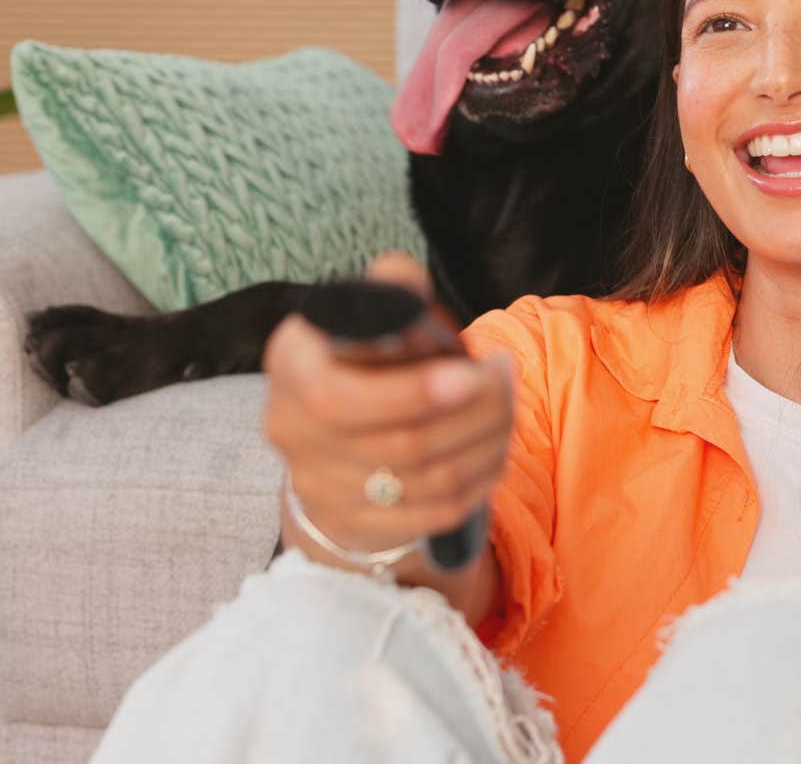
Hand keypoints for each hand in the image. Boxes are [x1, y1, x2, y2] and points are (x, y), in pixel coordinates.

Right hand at [263, 254, 512, 579]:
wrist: (328, 438)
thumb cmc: (362, 361)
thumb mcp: (365, 316)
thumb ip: (389, 292)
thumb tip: (401, 276)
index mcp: (292, 366)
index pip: (338, 398)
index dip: (412, 393)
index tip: (472, 374)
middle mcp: (292, 430)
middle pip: (402, 444)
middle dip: (476, 413)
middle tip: (506, 380)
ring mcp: (319, 486)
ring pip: (428, 480)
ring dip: (486, 444)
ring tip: (508, 408)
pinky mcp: (354, 524)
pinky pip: (435, 512)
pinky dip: (478, 481)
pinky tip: (495, 451)